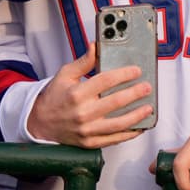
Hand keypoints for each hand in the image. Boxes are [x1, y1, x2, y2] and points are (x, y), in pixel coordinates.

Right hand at [25, 48, 152, 147]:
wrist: (40, 123)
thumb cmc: (54, 97)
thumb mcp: (65, 74)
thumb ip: (83, 61)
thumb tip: (96, 46)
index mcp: (77, 93)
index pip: (105, 81)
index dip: (123, 74)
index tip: (136, 70)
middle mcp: (83, 113)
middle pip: (115, 102)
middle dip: (135, 93)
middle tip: (147, 87)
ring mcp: (87, 130)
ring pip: (118, 124)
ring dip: (136, 115)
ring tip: (149, 107)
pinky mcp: (90, 143)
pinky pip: (113, 139)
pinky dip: (129, 134)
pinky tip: (139, 127)